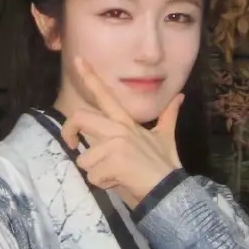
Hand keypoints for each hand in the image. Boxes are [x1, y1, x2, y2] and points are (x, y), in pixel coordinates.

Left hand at [58, 57, 184, 207]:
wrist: (170, 189)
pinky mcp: (115, 161)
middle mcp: (119, 128)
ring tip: (116, 174)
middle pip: (80, 118)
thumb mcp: (165, 137)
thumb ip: (169, 115)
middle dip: (68, 132)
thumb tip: (180, 96)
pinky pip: (93, 176)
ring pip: (84, 158)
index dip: (90, 76)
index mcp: (126, 122)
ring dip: (95, 172)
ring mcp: (116, 144)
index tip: (78, 60)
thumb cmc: (164, 165)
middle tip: (71, 144)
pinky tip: (119, 182)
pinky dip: (103, 184)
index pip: (105, 95)